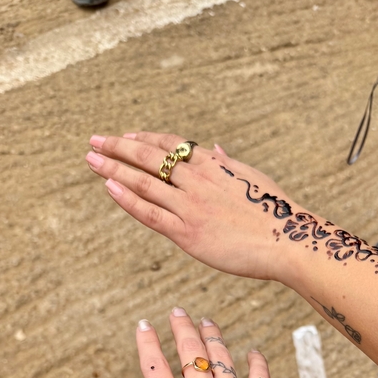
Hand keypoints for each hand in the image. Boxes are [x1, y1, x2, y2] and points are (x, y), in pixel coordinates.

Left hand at [85, 132, 296, 281]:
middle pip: (149, 157)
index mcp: (213, 165)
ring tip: (91, 160)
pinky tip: (109, 187)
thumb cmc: (275, 213)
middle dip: (118, 147)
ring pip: (143, 181)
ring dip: (113, 168)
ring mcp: (190, 206)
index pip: (170, 144)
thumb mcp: (252, 177)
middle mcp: (197, 180)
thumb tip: (216, 148)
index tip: (124, 136)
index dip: (143, 139)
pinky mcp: (188, 233)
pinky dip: (127, 199)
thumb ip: (227, 163)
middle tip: (94, 141)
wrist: (286, 241)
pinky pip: (150, 213)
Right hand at [111, 309, 289, 377]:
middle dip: (181, 327)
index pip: (155, 366)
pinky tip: (252, 353)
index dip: (147, 342)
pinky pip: (259, 375)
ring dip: (213, 335)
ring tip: (207, 322)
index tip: (143, 325)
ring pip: (222, 355)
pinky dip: (255, 361)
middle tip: (177, 312)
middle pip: (189, 350)